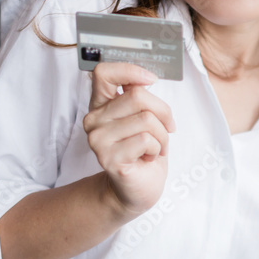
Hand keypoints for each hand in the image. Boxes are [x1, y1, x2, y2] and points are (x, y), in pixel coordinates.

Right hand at [83, 62, 175, 216]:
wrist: (139, 188)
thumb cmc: (144, 151)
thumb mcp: (144, 117)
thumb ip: (139, 97)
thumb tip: (145, 79)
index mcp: (100, 105)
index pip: (103, 72)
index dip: (130, 70)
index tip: (150, 80)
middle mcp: (93, 120)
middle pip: (138, 96)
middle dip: (163, 113)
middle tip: (164, 130)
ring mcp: (98, 140)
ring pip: (146, 119)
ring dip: (162, 136)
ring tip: (154, 147)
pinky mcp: (108, 158)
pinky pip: (147, 140)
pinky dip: (157, 149)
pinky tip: (147, 158)